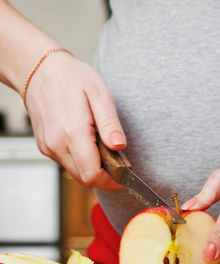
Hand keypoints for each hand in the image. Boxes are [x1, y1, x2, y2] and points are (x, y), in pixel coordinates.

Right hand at [25, 51, 125, 190]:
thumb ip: (110, 124)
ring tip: (102, 149)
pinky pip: (67, 164)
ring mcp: (48, 147)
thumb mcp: (100, 94)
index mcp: (72, 133)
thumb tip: (119, 146)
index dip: (112, 182)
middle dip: (105, 177)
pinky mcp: (45, 147)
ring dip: (93, 170)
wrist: (38, 69)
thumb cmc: (71, 78)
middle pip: (86, 179)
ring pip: (76, 174)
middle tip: (118, 164)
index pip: (93, 175)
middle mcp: (57, 144)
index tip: (124, 178)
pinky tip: (88, 145)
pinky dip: (81, 162)